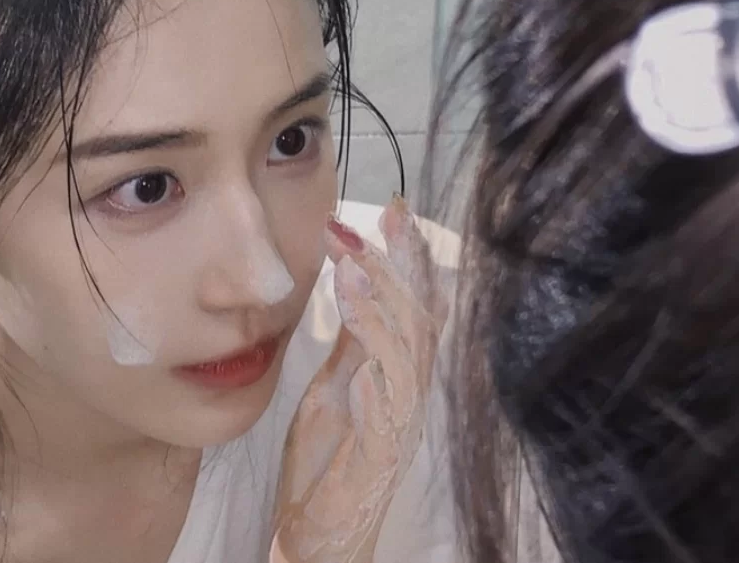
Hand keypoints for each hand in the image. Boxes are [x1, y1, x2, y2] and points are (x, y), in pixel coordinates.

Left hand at [269, 195, 447, 562]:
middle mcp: (407, 394)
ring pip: (407, 362)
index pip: (411, 302)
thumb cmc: (330, 463)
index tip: (396, 208)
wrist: (320, 538)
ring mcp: (397, 427)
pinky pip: (384, 420)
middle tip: (387, 218)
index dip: (408, 256)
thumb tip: (357, 281)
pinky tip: (361, 353)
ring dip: (385, 313)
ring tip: (359, 272)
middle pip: (418, 322)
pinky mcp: (377, 462)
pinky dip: (376, 383)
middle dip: (403, 268)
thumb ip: (352, 341)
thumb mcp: (336, 386)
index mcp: (396, 371)